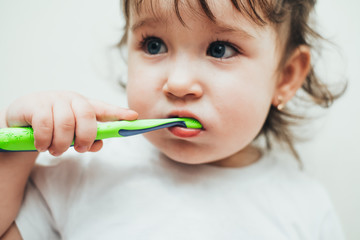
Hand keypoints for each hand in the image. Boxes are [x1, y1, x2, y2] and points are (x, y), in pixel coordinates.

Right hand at [4, 91, 137, 155]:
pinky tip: (42, 145)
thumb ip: (88, 139)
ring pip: (66, 123)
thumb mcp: (72, 133)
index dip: (119, 113)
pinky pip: (45, 125)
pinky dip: (45, 140)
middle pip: (87, 116)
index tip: (134, 117)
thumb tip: (99, 145)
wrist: (22, 119)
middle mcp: (72, 99)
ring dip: (61, 144)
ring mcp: (54, 100)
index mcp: (84, 106)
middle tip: (79, 150)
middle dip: (85, 137)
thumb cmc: (54, 126)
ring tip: (55, 151)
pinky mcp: (35, 105)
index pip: (104, 108)